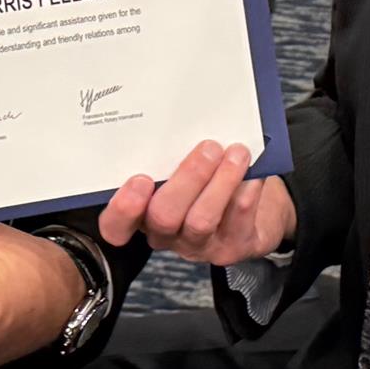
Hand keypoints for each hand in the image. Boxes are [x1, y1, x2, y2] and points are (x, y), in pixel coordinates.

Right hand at [99, 139, 295, 265]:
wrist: (252, 210)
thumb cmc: (206, 180)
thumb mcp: (180, 167)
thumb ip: (171, 155)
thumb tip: (181, 119)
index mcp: (142, 213)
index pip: (116, 226)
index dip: (123, 209)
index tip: (140, 179)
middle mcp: (165, 234)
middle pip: (164, 217)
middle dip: (187, 179)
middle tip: (208, 148)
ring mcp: (198, 245)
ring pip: (201, 220)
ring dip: (221, 182)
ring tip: (237, 153)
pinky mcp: (232, 249)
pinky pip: (237, 220)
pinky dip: (246, 190)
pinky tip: (253, 170)